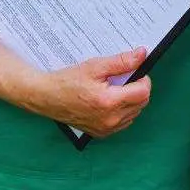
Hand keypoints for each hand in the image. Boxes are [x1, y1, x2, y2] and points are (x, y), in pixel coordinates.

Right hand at [28, 48, 151, 137]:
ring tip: (115, 90)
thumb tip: (142, 55)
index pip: (144, 92)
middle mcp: (110, 119)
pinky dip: (123, 111)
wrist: (46, 97)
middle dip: (138, 89)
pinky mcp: (101, 134)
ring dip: (131, 101)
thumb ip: (122, 61)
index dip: (143, 79)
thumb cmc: (67, 81)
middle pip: (142, 103)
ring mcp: (106, 129)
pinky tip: (111, 101)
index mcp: (109, 102)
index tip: (135, 72)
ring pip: (134, 113)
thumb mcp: (95, 66)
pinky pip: (124, 122)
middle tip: (123, 79)